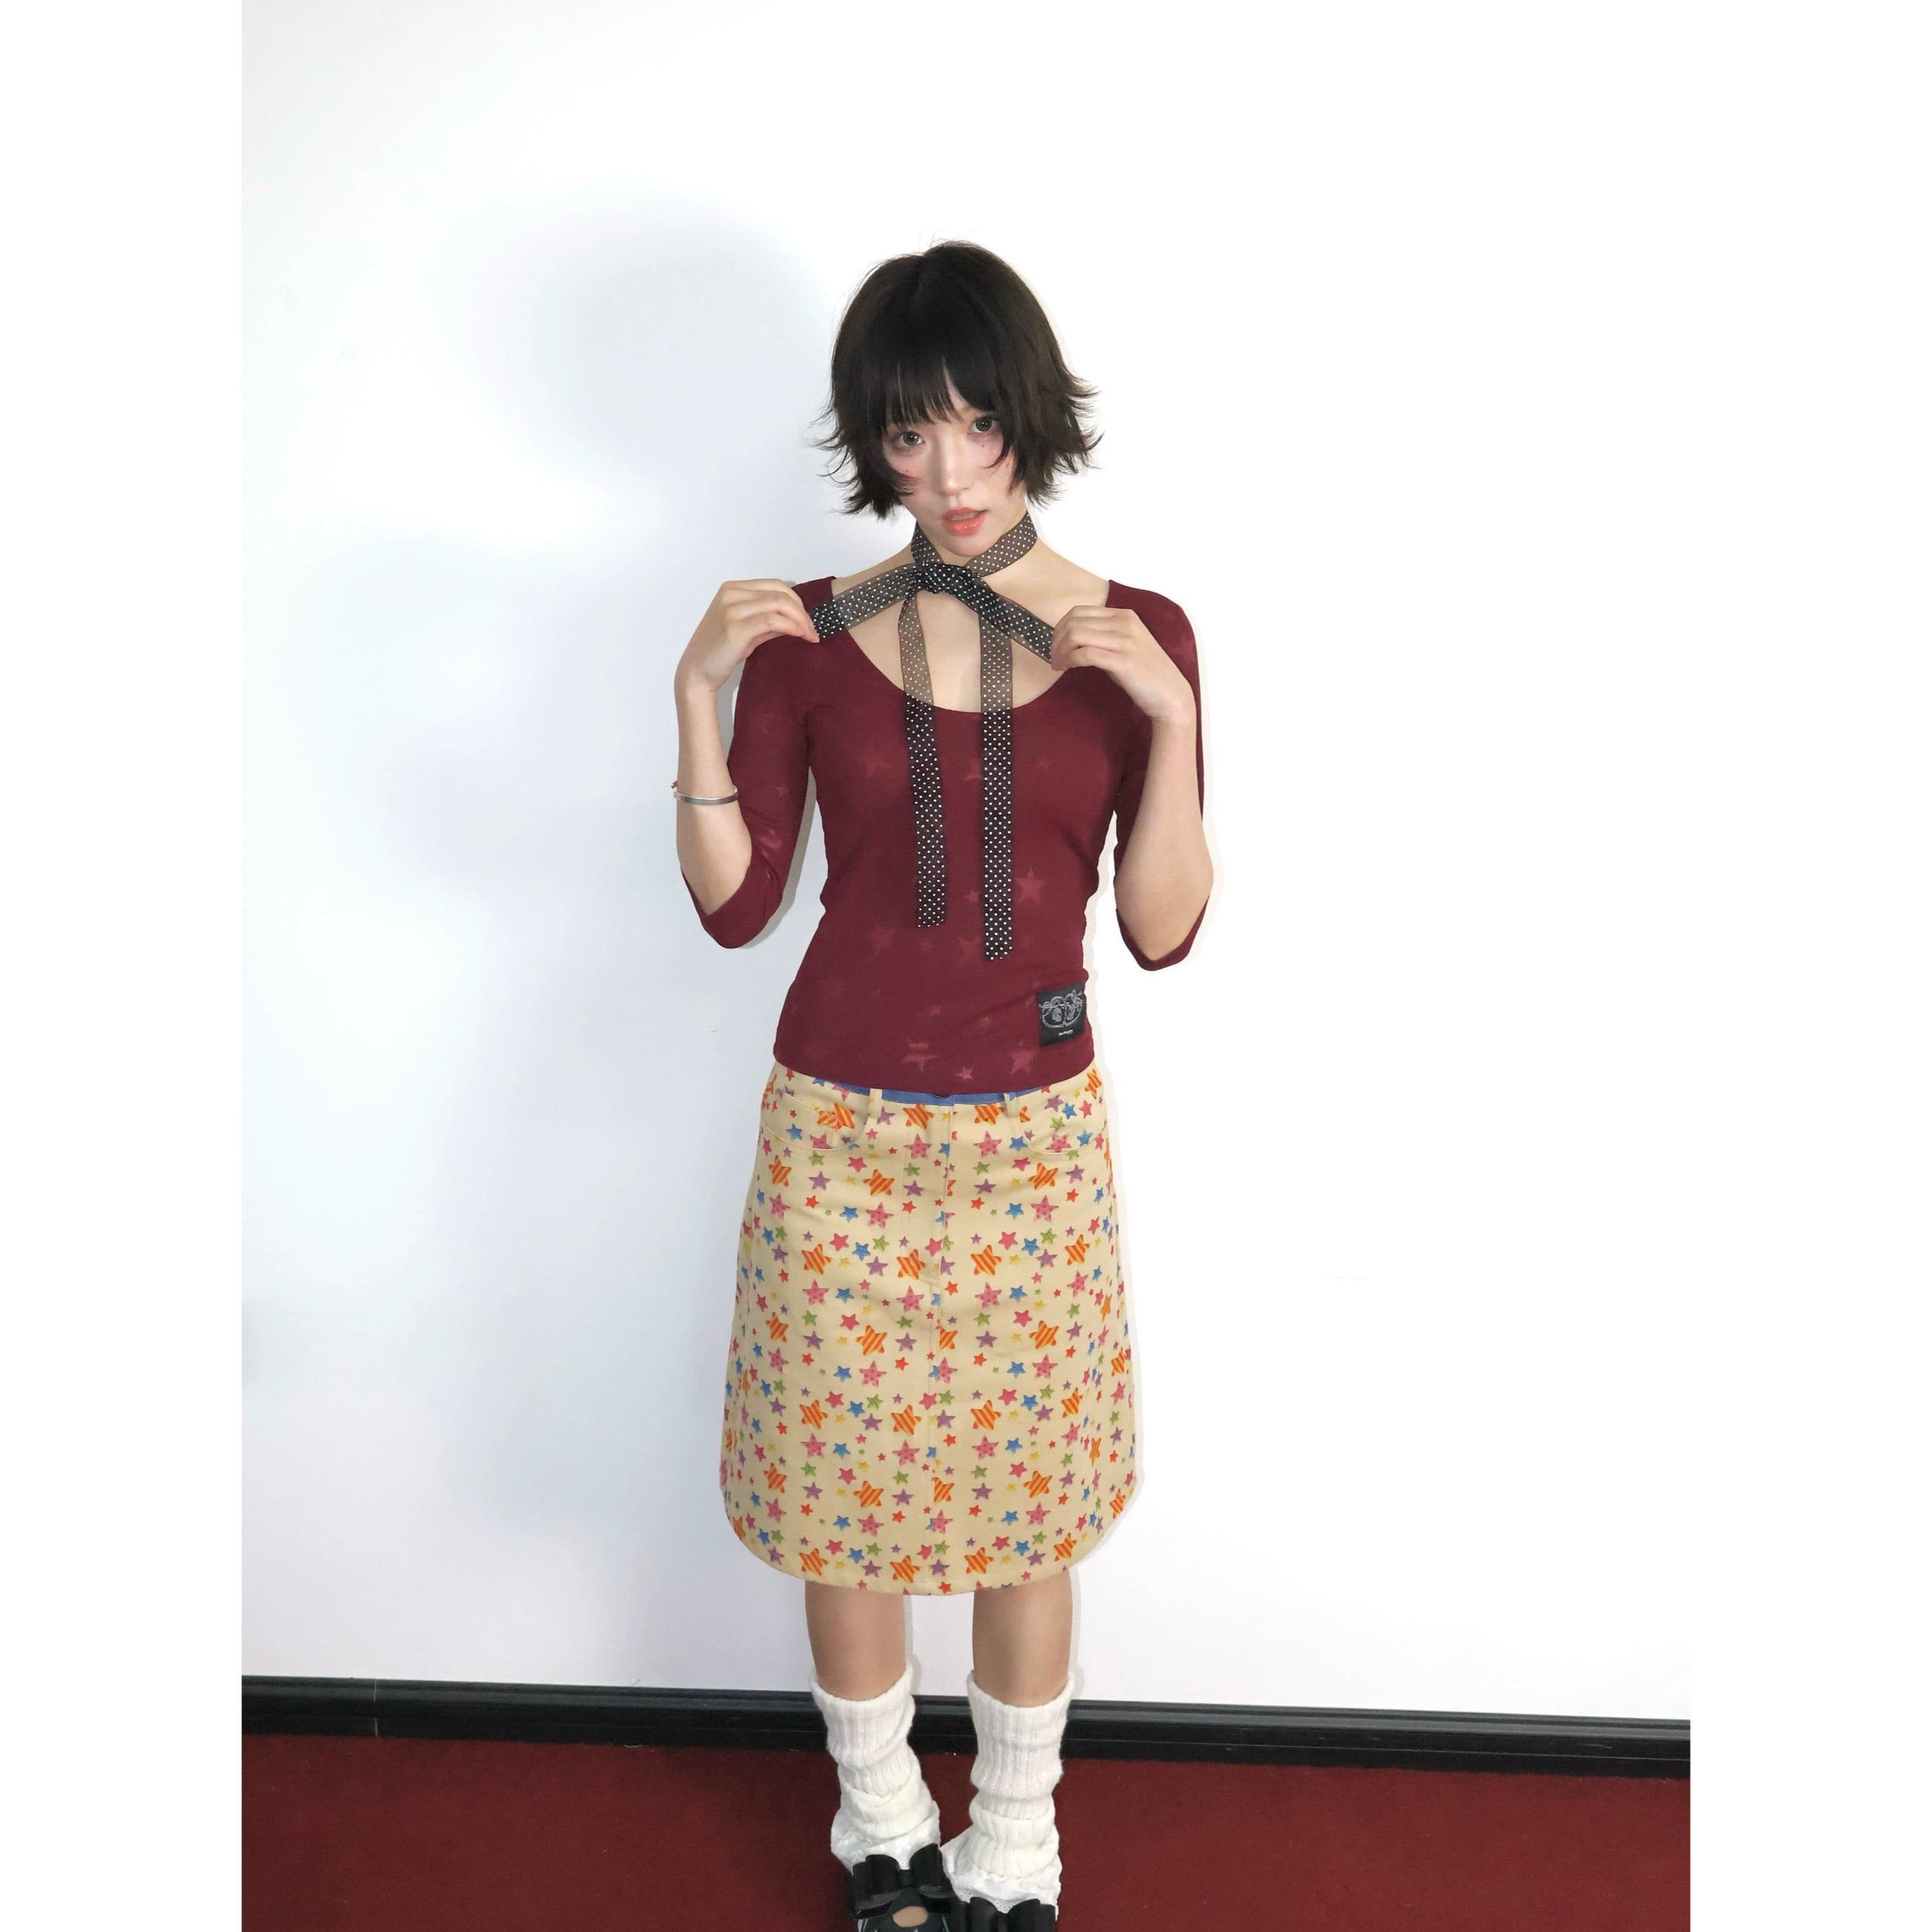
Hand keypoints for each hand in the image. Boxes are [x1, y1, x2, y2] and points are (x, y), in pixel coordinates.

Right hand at [676, 578, 816, 694]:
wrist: (696, 672)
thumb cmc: (719, 652)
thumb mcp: (746, 630)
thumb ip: (768, 621)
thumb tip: (797, 620)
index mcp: (732, 589)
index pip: (774, 585)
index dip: (796, 601)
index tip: (807, 620)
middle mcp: (731, 594)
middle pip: (780, 593)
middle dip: (802, 611)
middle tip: (813, 631)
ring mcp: (732, 609)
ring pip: (779, 604)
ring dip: (801, 620)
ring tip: (810, 636)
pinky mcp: (735, 628)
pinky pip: (772, 620)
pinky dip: (790, 626)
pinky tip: (799, 635)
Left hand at [1050, 606, 1194, 725]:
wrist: (1170, 694)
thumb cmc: (1144, 674)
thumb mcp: (1125, 645)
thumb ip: (1103, 636)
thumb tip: (1072, 638)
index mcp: (1124, 615)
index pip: (1079, 611)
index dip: (1060, 628)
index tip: (1056, 646)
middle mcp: (1124, 622)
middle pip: (1073, 622)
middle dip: (1056, 641)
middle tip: (1054, 659)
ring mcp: (1125, 640)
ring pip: (1076, 635)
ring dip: (1060, 652)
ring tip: (1058, 666)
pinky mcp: (1123, 661)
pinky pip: (1085, 654)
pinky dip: (1069, 660)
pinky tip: (1067, 669)